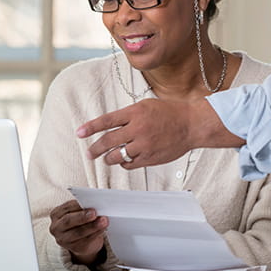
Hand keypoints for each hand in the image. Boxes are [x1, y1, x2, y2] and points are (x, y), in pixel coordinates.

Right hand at [49, 200, 107, 265]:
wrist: (82, 241)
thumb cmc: (80, 222)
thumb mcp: (77, 213)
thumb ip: (82, 209)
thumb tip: (94, 204)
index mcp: (56, 214)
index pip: (66, 208)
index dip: (78, 205)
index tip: (89, 202)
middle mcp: (56, 228)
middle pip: (68, 221)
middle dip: (82, 216)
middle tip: (94, 213)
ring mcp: (64, 240)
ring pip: (78, 232)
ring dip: (92, 226)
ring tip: (103, 221)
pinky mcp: (74, 248)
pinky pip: (86, 240)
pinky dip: (96, 233)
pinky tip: (102, 229)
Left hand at [76, 98, 243, 168]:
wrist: (192, 124)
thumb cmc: (170, 113)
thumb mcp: (146, 105)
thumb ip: (128, 115)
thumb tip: (110, 125)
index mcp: (135, 113)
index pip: (107, 121)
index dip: (90, 127)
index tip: (79, 133)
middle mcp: (138, 129)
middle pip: (108, 141)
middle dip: (95, 149)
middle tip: (89, 153)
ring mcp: (144, 145)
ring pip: (117, 156)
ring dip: (109, 158)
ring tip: (107, 158)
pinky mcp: (151, 157)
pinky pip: (130, 164)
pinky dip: (124, 163)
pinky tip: (125, 159)